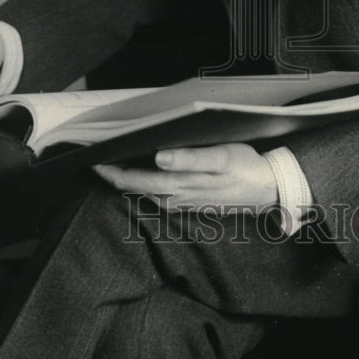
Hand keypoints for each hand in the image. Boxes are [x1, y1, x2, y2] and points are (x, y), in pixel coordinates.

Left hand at [94, 142, 277, 211]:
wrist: (267, 189)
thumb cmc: (244, 166)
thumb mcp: (221, 157)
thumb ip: (190, 158)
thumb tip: (159, 157)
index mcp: (178, 184)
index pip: (132, 179)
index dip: (109, 169)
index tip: (91, 156)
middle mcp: (174, 196)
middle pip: (131, 187)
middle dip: (110, 173)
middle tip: (91, 155)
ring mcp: (180, 202)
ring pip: (141, 192)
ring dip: (123, 179)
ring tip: (109, 161)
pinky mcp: (187, 202)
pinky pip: (155, 195)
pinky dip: (140, 184)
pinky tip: (138, 173)